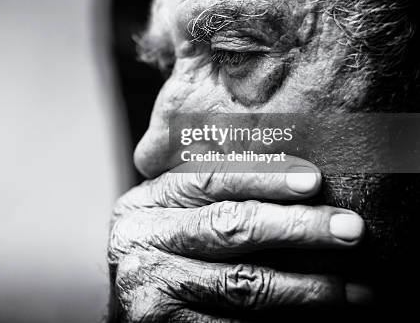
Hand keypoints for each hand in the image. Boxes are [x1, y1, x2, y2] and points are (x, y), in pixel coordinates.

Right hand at [108, 157, 370, 321]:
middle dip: (297, 227)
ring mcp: (151, 288)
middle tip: (349, 229)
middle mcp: (141, 241)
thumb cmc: (163, 254)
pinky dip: (284, 321)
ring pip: (242, 283)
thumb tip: (290, 177)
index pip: (208, 180)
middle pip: (229, 227)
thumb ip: (207, 195)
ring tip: (353, 287)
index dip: (263, 178)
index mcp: (145, 202)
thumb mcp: (171, 216)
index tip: (313, 180)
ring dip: (307, 287)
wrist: (131, 307)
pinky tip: (319, 317)